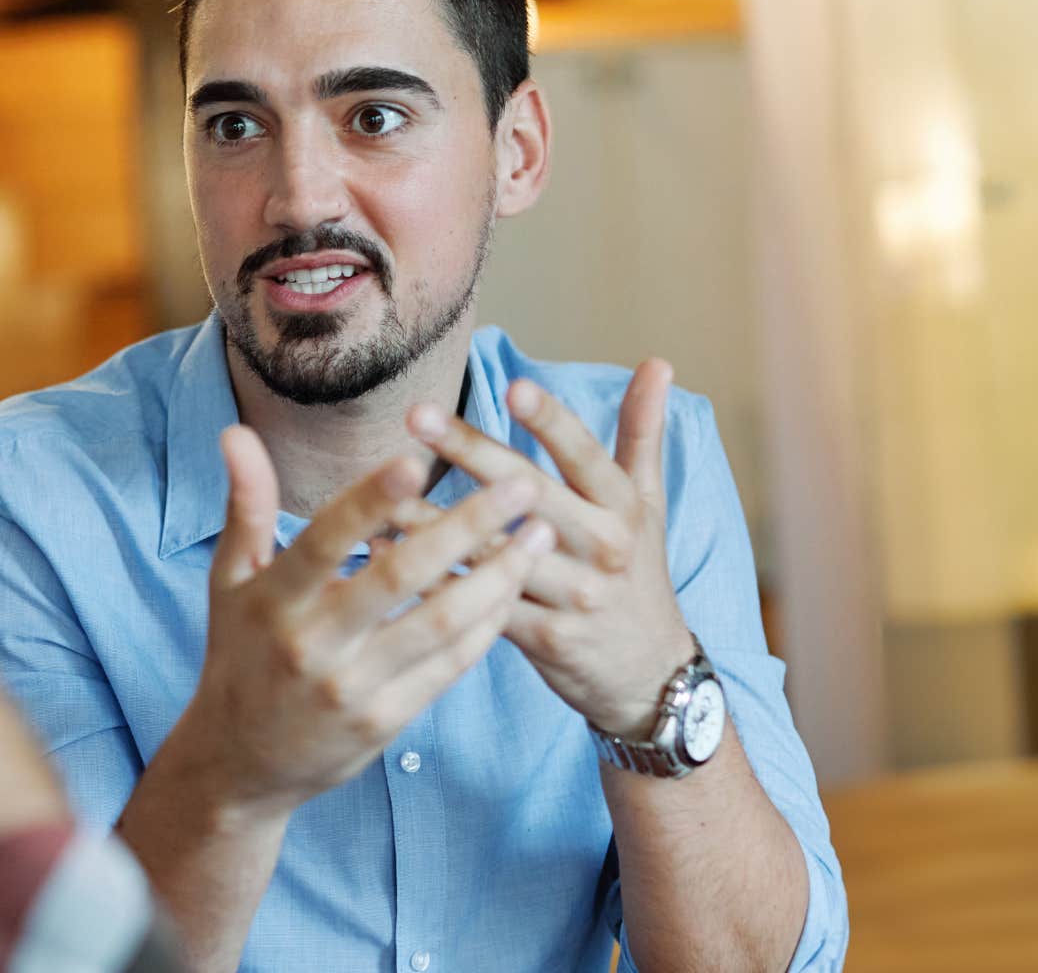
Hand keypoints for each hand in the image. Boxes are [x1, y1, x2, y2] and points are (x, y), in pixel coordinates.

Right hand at [169, 426, 554, 817]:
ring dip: (498, 575)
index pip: (326, 539)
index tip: (418, 460)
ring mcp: (353, 687)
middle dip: (469, 526)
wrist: (240, 762)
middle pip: (401, 576)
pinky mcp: (385, 721)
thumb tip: (236, 431)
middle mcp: (313, 643)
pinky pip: (450, 666)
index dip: (370, 501)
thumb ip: (246, 504)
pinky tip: (514, 587)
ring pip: (441, 623)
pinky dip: (486, 624)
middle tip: (521, 483)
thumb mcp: (230, 579)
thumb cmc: (239, 652)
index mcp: (273, 599)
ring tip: (538, 533)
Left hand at [408, 361, 693, 738]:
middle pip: (528, 493)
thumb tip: (657, 362)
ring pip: (492, 551)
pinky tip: (384, 552)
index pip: (584, 456)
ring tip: (381, 488)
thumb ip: (643, 434)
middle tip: (415, 414)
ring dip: (431, 519)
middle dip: (469, 451)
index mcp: (622, 509)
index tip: (511, 384)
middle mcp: (600, 549)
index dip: (550, 421)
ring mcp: (571, 597)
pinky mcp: (542, 638)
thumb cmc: (639, 574)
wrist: (650, 675)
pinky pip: (478, 604)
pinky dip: (432, 580)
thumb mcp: (648, 505)